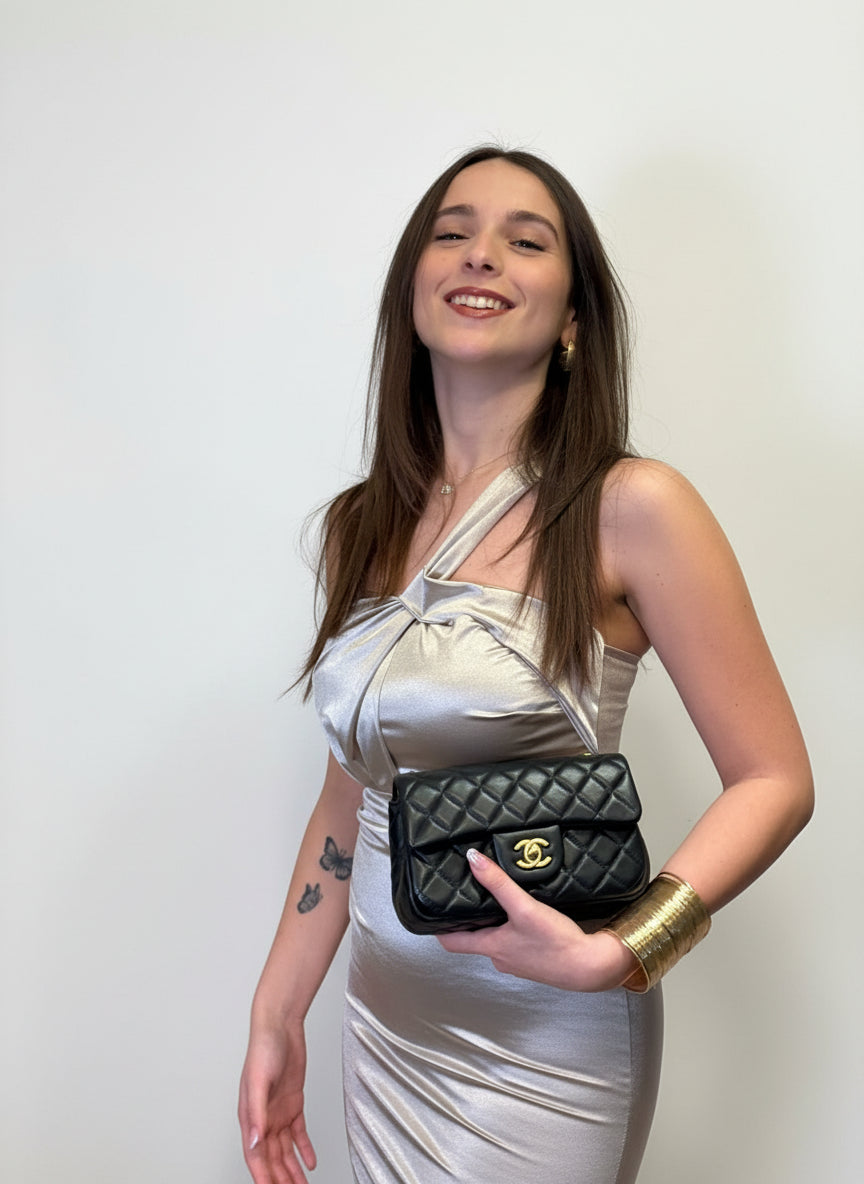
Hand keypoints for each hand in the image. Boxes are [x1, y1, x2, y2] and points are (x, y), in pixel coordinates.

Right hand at [238, 1020, 316, 1183]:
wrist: (281, 1026)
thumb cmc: (263, 1048)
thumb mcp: (259, 1082)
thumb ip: (257, 1113)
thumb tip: (255, 1142)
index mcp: (250, 1116)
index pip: (256, 1156)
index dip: (263, 1176)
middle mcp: (264, 1117)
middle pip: (271, 1157)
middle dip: (280, 1178)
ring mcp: (278, 1111)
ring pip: (285, 1150)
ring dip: (293, 1169)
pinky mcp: (293, 1103)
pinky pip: (298, 1133)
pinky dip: (304, 1149)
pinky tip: (310, 1162)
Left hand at [437, 848, 637, 991]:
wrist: (589, 967)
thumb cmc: (557, 943)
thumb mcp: (525, 907)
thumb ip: (498, 883)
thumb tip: (474, 860)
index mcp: (491, 947)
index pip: (452, 941)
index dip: (438, 927)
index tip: (431, 912)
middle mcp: (501, 958)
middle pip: (473, 938)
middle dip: (469, 918)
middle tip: (464, 896)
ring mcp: (517, 961)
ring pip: (495, 939)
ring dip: (493, 923)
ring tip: (494, 900)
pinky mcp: (534, 960)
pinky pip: (515, 943)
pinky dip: (513, 929)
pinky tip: (523, 916)